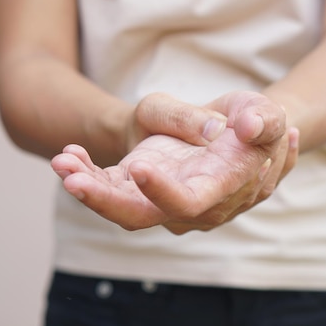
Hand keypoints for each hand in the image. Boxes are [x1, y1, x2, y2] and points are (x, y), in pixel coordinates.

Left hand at [52, 91, 298, 233]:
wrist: (235, 130)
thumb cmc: (248, 117)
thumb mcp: (258, 108)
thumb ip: (262, 119)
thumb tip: (247, 126)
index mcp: (222, 187)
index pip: (191, 203)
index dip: (164, 194)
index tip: (138, 169)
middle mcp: (192, 204)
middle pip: (142, 217)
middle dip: (105, 201)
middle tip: (72, 178)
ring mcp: (164, 200)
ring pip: (120, 208)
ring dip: (88, 187)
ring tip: (63, 161)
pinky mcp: (144, 189)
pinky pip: (111, 190)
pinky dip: (87, 175)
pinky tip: (69, 155)